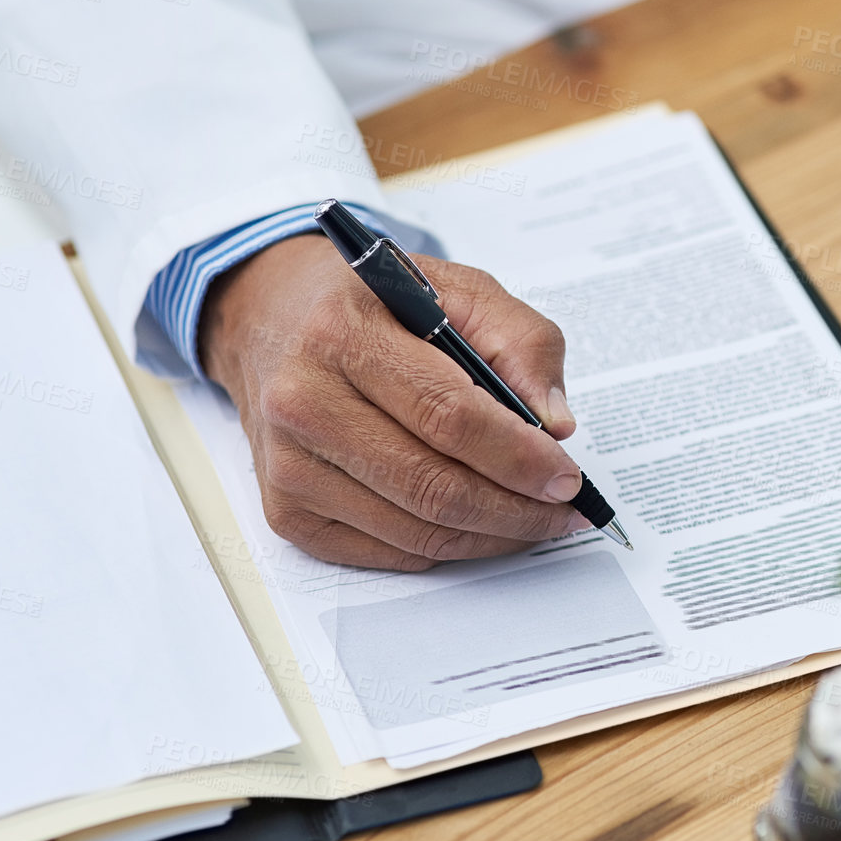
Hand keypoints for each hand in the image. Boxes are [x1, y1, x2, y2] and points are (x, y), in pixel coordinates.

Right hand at [201, 234, 583, 570]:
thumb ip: (523, 344)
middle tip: (563, 510)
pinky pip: (386, 552)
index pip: (448, 415)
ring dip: (490, 536)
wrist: (274, 317)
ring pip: (414, 530)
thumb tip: (556, 425)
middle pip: (432, 485)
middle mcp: (302, 401)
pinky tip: (479, 524)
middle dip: (516, 509)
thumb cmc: (376, 303)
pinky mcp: (287, 510)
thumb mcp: (460, 289)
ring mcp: (288, 464)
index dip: (518, 456)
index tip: (567, 476)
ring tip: (534, 519)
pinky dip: (446, 547)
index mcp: (344, 333)